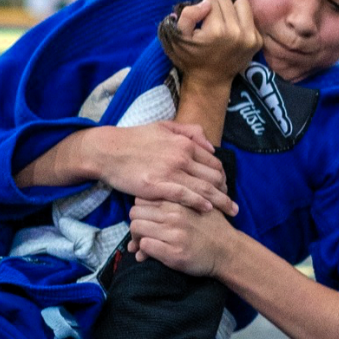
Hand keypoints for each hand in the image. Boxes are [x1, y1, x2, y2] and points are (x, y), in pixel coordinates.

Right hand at [84, 123, 236, 215]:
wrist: (107, 151)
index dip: (223, 176)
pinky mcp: (158, 186)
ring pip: (205, 188)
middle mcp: (181, 156)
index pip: (213, 162)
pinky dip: (200, 203)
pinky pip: (186, 196)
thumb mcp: (163, 126)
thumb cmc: (133, 139)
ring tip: (230, 211)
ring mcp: (170, 171)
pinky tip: (208, 209)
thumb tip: (211, 146)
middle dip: (226, 191)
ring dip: (221, 201)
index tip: (225, 186)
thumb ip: (189, 132)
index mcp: (184, 143)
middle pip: (214, 176)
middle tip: (231, 203)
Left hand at [127, 197, 236, 276]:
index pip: (142, 197)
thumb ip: (172, 204)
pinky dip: (143, 251)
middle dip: (135, 224)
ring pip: (136, 228)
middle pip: (135, 212)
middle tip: (141, 234)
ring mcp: (174, 233)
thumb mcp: (196, 206)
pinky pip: (145, 246)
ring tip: (142, 245)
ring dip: (136, 238)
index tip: (145, 219)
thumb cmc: (211, 229)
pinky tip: (148, 255)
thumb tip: (149, 208)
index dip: (140, 209)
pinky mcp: (174, 252)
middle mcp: (174, 214)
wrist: (229, 252)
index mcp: (178, 201)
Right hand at [161, 0, 262, 91]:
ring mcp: (250, 37)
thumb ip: (188, 16)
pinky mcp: (258, 41)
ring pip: (242, 3)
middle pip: (226, 0)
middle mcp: (236, 32)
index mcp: (216, 31)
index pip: (211, 0)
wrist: (209, 81)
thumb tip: (206, 3)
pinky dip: (241, 22)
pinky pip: (251, 17)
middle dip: (217, 9)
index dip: (203, 10)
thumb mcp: (179, 38)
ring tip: (224, 25)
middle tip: (211, 25)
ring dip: (232, 11)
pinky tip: (233, 35)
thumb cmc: (191, 58)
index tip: (200, 24)